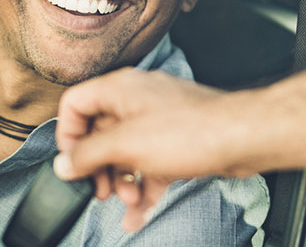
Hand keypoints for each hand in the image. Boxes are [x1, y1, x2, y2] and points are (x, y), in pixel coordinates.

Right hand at [53, 69, 260, 229]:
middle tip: (99, 191)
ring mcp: (159, 121)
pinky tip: (139, 215)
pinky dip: (143, 187)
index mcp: (120, 89)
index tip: (70, 162)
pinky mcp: (178, 141)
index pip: (75, 104)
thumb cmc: (191, 130)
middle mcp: (137, 100)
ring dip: (122, 181)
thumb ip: (88, 155)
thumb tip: (63, 164)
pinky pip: (150, 165)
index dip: (68, 135)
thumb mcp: (126, 145)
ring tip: (127, 201)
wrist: (242, 137)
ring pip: (127, 153)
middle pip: (100, 133)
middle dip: (98, 167)